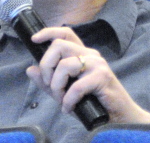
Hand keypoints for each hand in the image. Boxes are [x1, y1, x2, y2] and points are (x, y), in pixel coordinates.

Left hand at [27, 25, 149, 124]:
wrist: (119, 116)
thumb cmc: (93, 103)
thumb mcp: (65, 93)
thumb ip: (48, 82)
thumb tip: (30, 69)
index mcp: (82, 54)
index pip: (65, 33)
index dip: (48, 33)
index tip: (34, 40)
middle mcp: (89, 54)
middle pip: (59, 45)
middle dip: (47, 65)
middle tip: (49, 84)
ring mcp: (97, 64)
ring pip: (65, 64)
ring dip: (57, 87)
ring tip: (61, 100)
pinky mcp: (102, 77)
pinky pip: (76, 86)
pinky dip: (68, 100)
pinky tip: (69, 109)